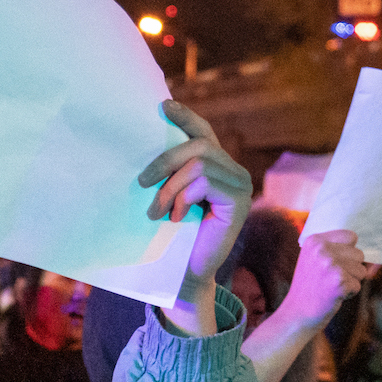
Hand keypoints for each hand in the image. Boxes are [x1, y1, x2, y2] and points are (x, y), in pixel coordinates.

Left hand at [138, 100, 252, 333]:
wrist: (184, 276)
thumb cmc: (172, 239)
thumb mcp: (166, 197)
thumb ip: (168, 173)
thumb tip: (144, 142)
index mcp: (215, 166)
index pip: (202, 132)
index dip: (185, 116)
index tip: (162, 106)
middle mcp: (232, 170)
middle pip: (198, 144)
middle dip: (164, 161)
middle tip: (141, 183)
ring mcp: (240, 183)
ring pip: (198, 162)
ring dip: (170, 187)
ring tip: (156, 212)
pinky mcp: (239, 199)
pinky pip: (204, 181)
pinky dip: (183, 197)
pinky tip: (177, 218)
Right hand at [283, 231, 370, 329]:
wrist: (296, 314)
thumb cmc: (308, 288)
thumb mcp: (313, 260)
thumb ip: (333, 249)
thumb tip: (364, 252)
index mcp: (315, 240)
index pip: (351, 236)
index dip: (347, 253)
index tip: (331, 266)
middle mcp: (322, 249)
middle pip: (359, 254)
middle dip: (351, 269)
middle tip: (329, 280)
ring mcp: (330, 265)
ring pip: (361, 270)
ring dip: (350, 282)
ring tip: (330, 288)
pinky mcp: (339, 281)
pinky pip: (357, 286)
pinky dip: (348, 294)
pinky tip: (332, 296)